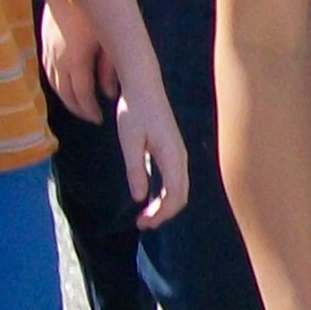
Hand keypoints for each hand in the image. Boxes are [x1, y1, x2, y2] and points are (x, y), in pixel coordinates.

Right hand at [40, 0, 121, 119]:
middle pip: (65, 94)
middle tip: (90, 116)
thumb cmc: (94, 12)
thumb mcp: (108, 42)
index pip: (82, 95)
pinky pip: (47, 72)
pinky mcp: (44, 44)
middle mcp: (59, 61)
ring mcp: (49, 52)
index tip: (99, 118)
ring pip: (54, 85)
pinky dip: (56, 84)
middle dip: (78, 108)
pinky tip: (64, 85)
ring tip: (79, 104)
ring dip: (66, 98)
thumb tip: (109, 93)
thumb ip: (108, 70)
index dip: (89, 110)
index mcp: (77, 61)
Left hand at [104, 80, 191, 227]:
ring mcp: (179, 153)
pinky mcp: (173, 150)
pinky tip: (150, 196)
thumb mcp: (130, 140)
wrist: (144, 85)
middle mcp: (180, 157)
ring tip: (145, 216)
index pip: (174, 195)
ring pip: (179, 188)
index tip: (141, 223)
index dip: (161, 213)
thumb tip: (139, 197)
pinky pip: (175, 179)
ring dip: (164, 205)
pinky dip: (165, 194)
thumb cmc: (135, 110)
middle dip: (163, 213)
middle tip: (141, 224)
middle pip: (180, 196)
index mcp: (172, 156)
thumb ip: (136, 168)